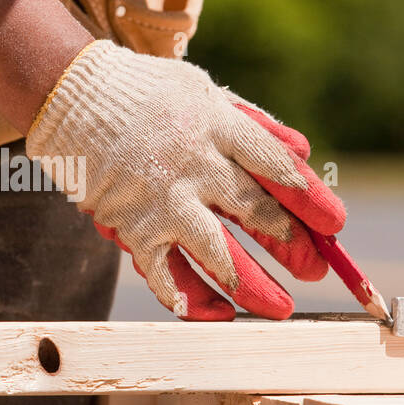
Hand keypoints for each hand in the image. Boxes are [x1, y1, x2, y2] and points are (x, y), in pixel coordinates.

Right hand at [25, 40, 344, 319]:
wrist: (68, 93)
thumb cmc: (144, 91)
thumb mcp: (203, 90)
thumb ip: (252, 123)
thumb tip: (303, 153)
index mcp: (216, 125)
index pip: (275, 166)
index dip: (309, 197)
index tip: (334, 224)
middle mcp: (194, 164)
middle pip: (254, 211)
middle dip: (290, 244)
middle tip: (314, 269)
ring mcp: (161, 198)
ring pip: (215, 252)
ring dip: (251, 285)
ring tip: (279, 308)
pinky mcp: (130, 224)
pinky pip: (163, 272)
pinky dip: (188, 297)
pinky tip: (214, 314)